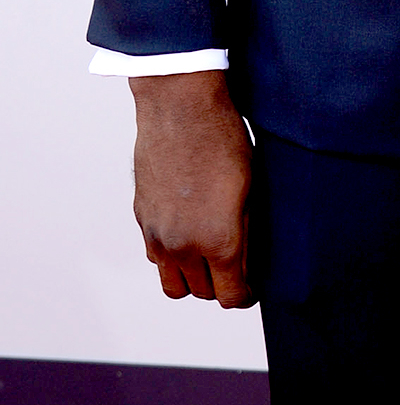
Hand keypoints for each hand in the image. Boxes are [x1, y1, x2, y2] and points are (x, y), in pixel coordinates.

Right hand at [130, 70, 254, 307]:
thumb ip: (247, 230)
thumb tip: (248, 258)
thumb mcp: (251, 186)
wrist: (181, 107)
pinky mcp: (142, 218)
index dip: (245, 295)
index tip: (252, 287)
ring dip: (191, 277)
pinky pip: (155, 256)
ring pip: (172, 283)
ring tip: (209, 256)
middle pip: (202, 293)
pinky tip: (187, 231)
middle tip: (236, 267)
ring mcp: (157, 235)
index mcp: (218, 241)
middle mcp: (183, 247)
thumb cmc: (223, 139)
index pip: (230, 297)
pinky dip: (170, 255)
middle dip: (221, 284)